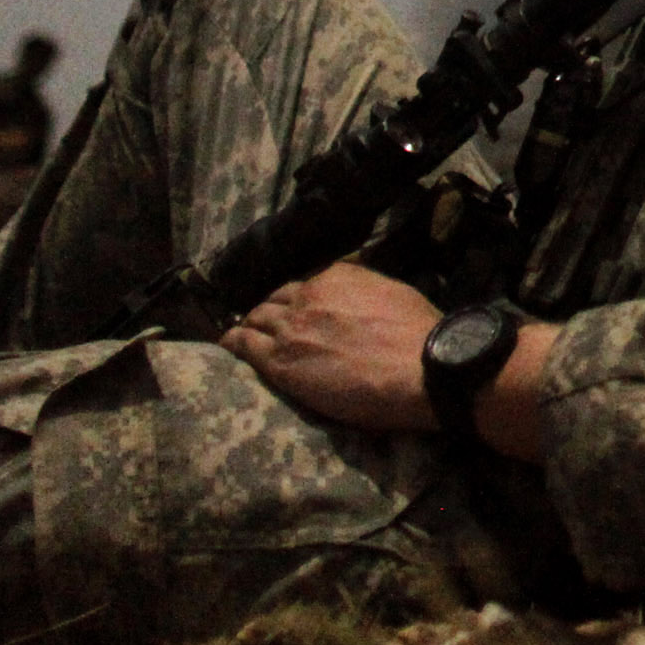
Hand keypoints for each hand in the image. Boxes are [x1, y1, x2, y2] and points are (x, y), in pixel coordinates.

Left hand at [218, 264, 438, 432]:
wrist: (419, 368)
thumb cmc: (418, 336)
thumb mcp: (393, 294)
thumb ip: (365, 291)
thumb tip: (360, 301)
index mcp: (337, 276)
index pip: (303, 285)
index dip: (297, 301)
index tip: (297, 312)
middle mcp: (308, 294)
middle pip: (275, 300)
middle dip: (268, 312)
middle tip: (266, 327)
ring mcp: (290, 327)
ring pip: (255, 319)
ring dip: (249, 326)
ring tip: (242, 337)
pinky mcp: (279, 360)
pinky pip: (242, 344)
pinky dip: (232, 342)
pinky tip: (226, 346)